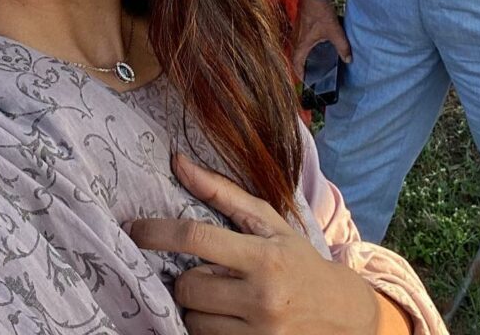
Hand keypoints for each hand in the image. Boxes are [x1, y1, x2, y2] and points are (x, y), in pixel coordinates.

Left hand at [129, 154, 389, 333]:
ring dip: (195, 307)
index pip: (196, 239)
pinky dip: (206, 329)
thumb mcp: (268, 222)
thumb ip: (221, 192)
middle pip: (188, 286)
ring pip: (193, 320)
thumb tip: (177, 161)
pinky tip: (223, 318)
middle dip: (184, 278)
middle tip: (201, 272)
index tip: (134, 229)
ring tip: (219, 297)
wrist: (345, 317)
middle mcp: (262, 298)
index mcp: (264, 257)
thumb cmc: (299, 261)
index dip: (157, 232)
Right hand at [291, 0, 350, 77]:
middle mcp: (296, 39)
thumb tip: (348, 60)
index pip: (296, 64)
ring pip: (297, 48)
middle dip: (301, 67)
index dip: (300, 74)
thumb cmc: (320, 12)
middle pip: (295, 57)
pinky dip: (304, 46)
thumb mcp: (334, 32)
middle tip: (310, 74)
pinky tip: (314, 45)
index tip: (306, 81)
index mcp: (302, 44)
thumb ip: (342, 47)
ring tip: (312, 61)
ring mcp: (297, 31)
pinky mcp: (300, 24)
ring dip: (302, 56)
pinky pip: (299, 40)